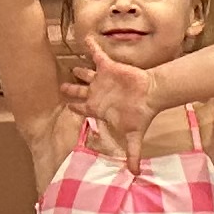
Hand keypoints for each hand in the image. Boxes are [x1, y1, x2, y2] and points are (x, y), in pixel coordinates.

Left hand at [65, 29, 158, 148]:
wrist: (151, 94)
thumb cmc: (141, 114)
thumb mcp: (133, 136)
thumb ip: (132, 153)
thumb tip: (136, 174)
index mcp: (98, 108)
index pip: (81, 108)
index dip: (74, 108)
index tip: (67, 107)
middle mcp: (98, 93)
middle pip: (79, 90)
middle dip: (70, 89)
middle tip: (61, 87)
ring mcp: (102, 79)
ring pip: (86, 73)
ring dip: (78, 70)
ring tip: (72, 67)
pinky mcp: (109, 66)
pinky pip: (97, 55)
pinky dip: (90, 47)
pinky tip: (84, 39)